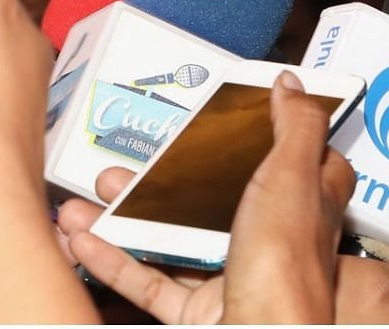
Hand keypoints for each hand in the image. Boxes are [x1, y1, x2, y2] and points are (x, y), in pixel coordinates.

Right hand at [58, 72, 388, 323]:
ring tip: (92, 193)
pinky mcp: (200, 312)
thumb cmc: (285, 269)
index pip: (303, 161)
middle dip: (167, 176)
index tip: (241, 110)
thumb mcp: (295, 176)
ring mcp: (233, 277)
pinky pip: (151, 282)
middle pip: (217, 197)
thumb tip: (292, 83)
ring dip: (127, 216)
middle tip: (130, 157)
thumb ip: (294, 126)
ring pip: (175, 238)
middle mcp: (272, 241)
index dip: (277, 133)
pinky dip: (115, 260)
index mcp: (306, 205)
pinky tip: (83, 239)